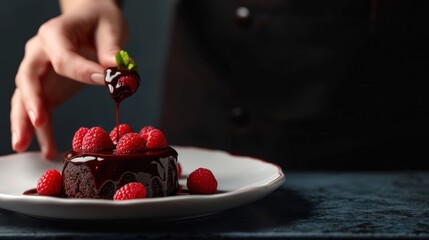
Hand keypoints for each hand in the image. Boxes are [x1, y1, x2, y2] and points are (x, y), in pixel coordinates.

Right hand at [11, 0, 127, 158]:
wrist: (92, 20)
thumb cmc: (100, 22)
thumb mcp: (110, 29)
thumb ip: (111, 49)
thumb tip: (117, 69)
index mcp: (54, 34)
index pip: (62, 57)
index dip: (82, 71)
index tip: (103, 80)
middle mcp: (39, 53)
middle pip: (28, 78)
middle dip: (32, 101)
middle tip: (39, 121)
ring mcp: (40, 71)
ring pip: (24, 97)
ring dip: (24, 122)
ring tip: (22, 146)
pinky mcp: (47, 88)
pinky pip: (40, 109)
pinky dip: (41, 130)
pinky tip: (46, 149)